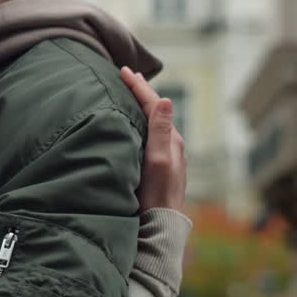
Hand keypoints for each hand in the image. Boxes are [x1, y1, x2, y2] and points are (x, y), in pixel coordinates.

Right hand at [120, 68, 186, 212]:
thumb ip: (160, 130)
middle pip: (155, 109)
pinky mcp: (161, 166)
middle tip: (128, 75)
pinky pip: (151, 134)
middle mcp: (172, 144)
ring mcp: (168, 155)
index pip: (153, 104)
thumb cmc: (156, 196)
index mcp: (171, 139)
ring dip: (142, 105)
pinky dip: (142, 121)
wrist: (160, 226)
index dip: (138, 86)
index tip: (124, 70)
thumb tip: (166, 98)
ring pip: (153, 121)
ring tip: (131, 93)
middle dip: (141, 91)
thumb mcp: (158, 161)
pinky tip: (135, 124)